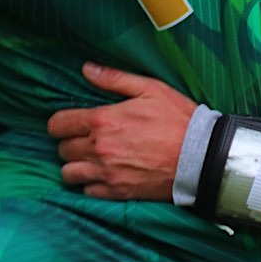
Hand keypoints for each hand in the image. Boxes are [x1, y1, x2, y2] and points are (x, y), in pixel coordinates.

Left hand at [47, 62, 196, 199]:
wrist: (202, 156)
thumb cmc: (178, 119)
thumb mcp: (150, 89)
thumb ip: (114, 79)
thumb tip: (87, 69)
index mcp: (103, 121)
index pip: (58, 124)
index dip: (60, 123)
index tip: (70, 124)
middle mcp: (99, 148)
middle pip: (62, 149)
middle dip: (71, 142)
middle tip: (87, 140)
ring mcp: (106, 173)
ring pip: (69, 173)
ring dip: (76, 165)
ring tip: (90, 160)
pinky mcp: (117, 192)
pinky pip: (87, 191)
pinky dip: (91, 184)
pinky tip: (104, 175)